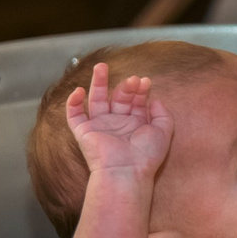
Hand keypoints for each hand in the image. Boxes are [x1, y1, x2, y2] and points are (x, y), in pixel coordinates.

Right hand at [66, 63, 173, 184]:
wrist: (126, 171)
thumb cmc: (146, 156)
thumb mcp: (163, 131)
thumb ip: (163, 114)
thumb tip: (155, 99)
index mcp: (135, 124)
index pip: (136, 101)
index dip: (140, 89)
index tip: (145, 81)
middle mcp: (117, 124)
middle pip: (118, 97)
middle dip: (126, 86)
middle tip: (132, 79)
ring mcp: (100, 127)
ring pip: (96, 100)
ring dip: (98, 83)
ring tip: (101, 66)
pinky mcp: (84, 132)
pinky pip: (74, 115)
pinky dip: (73, 103)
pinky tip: (79, 90)